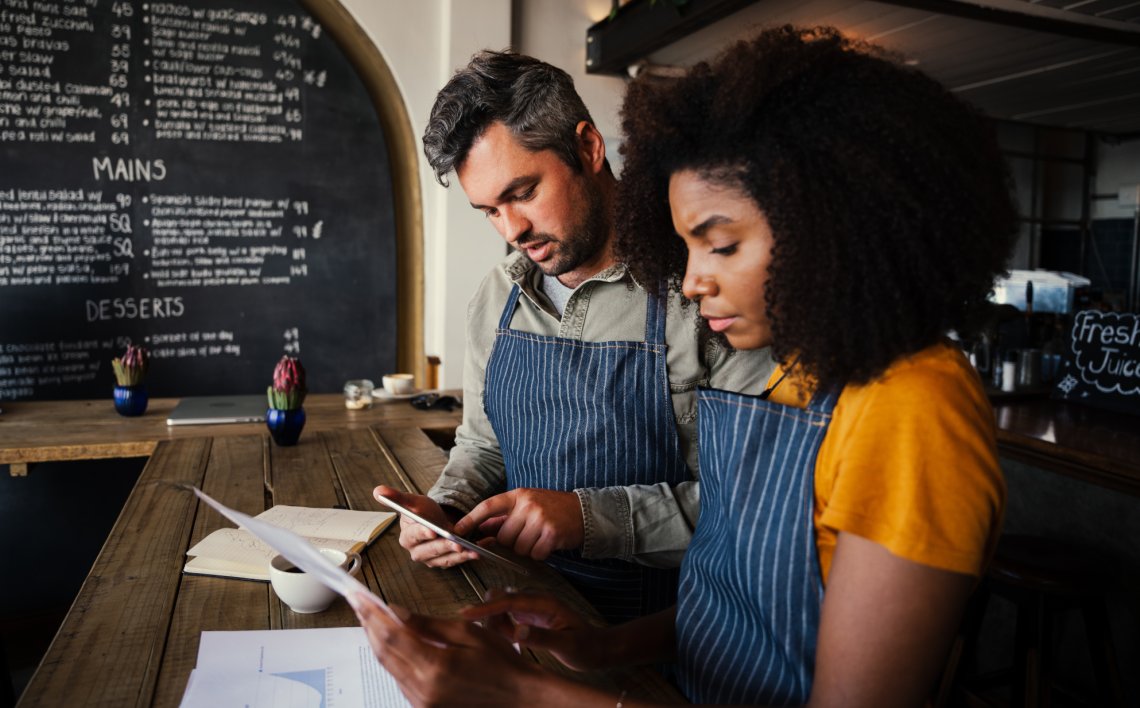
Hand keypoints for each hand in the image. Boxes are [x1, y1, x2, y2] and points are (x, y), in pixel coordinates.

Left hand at [352, 595, 544, 706]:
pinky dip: (392, 656)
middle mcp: (423, 689)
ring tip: (371, 617)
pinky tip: (392, 641)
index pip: (392, 636)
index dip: (372, 614)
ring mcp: (422, 701)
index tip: (359, 596)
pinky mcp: (423, 706)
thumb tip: (396, 612)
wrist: (518, 696)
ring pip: (388, 666)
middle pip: (383, 652)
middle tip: (358, 603)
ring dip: (377, 640)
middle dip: (368, 625)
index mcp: (436, 667)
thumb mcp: (467, 633)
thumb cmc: (501, 663)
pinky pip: (399, 677)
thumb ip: (427, 624)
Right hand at [373, 485, 478, 567]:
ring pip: (443, 559)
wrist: (438, 520)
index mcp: (407, 536)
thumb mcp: (413, 501)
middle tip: (456, 543)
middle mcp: (416, 551)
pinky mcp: (442, 562)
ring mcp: (430, 559)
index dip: (422, 533)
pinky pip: (454, 562)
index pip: (413, 535)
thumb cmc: (423, 511)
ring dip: (458, 556)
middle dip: (443, 547)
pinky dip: (466, 558)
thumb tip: (378, 490)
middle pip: (429, 551)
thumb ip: (397, 497)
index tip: (432, 530)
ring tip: (471, 550)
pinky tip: (476, 552)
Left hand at [454, 488, 583, 559]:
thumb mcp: (528, 505)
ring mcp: (540, 518)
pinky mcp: (552, 533)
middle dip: (512, 541)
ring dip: (527, 548)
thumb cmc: (552, 509)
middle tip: (528, 534)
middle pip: (503, 536)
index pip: (488, 507)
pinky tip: (549, 543)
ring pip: (518, 547)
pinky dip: (540, 553)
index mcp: (519, 495)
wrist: (584, 511)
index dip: (470, 520)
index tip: (457, 531)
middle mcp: (528, 505)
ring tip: (540, 537)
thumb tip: (481, 531)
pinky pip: (535, 554)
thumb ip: (505, 517)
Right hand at [461, 589, 605, 670]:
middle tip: (493, 636)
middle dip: (489, 614)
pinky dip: (501, 627)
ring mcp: (532, 609)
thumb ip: (542, 638)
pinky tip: (508, 640)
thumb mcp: (567, 645)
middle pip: (501, 600)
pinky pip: (507, 618)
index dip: (487, 607)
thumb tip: (517, 632)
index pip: (509, 601)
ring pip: (502, 608)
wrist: (597, 648)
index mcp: (544, 603)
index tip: (466, 613)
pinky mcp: (530, 618)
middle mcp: (536, 602)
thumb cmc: (585, 647)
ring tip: (505, 641)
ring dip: (495, 622)